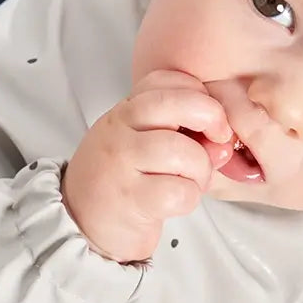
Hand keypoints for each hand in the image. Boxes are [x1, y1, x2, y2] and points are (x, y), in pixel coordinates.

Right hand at [62, 70, 232, 262]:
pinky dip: (189, 198)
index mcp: (125, 111)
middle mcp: (120, 129)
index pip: (168, 80)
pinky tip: (175, 202)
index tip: (210, 121)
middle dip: (212, 120)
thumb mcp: (142, 143)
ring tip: (190, 182)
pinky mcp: (130, 198)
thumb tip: (222, 142)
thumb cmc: (121, 181)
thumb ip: (182, 133)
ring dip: (201, 171)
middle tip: (217, 144)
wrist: (80, 222)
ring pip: (184, 151)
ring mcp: (121, 163)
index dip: (201, 95)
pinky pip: (180, 191)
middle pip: (179, 104)